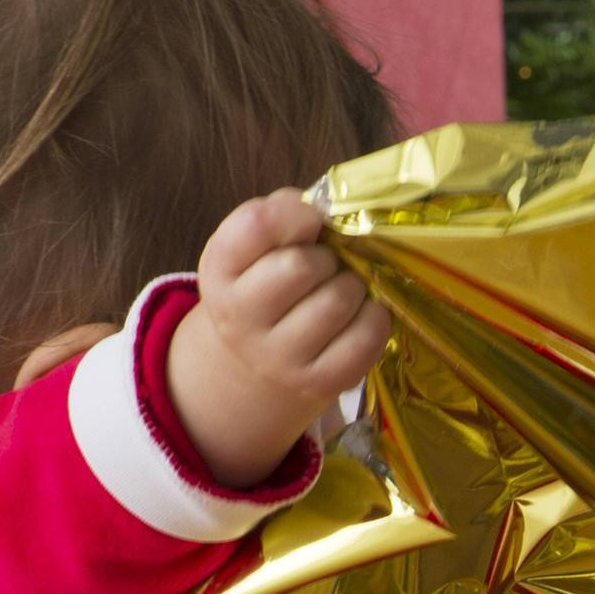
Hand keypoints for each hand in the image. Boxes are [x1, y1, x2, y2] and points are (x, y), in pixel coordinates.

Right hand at [169, 188, 391, 488]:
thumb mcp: (259, 244)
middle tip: (324, 266)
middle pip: (301, 266)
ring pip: (338, 300)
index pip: (257, 225)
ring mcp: (277, 358)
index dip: (295, 213)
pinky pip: (365, 337)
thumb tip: (323, 210)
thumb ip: (283, 214)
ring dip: (352, 286)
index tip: (308, 222)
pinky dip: (374, 317)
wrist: (260, 356)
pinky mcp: (317, 383)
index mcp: (219, 270)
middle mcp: (239, 318)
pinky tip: (360, 315)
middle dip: (324, 257)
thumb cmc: (270, 282)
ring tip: (341, 290)